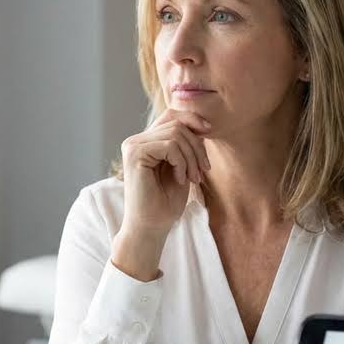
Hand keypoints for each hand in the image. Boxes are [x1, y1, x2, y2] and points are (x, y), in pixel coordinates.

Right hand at [113, 109, 211, 278]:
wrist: (151, 227)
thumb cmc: (165, 203)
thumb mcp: (182, 167)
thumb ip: (185, 145)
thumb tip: (201, 123)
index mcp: (145, 141)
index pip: (171, 115)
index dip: (193, 119)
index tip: (209, 133)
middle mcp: (136, 141)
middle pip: (177, 123)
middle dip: (196, 147)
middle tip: (202, 172)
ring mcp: (133, 146)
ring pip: (176, 133)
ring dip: (192, 157)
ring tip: (192, 178)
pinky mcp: (135, 155)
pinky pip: (170, 145)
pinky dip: (182, 162)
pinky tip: (180, 179)